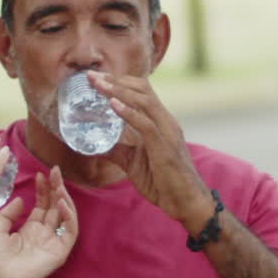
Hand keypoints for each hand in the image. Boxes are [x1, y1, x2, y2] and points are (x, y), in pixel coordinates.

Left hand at [0, 166, 78, 277]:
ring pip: (65, 215)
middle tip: (55, 171)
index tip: (40, 174)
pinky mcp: (60, 251)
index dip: (43, 189)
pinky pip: (70, 231)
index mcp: (31, 228)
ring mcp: (54, 241)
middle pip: (55, 206)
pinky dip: (68, 216)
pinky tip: (61, 203)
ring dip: (64, 198)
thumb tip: (21, 199)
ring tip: (59, 184)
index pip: (42, 204)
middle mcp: (44, 233)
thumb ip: (9, 213)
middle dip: (56, 188)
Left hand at [92, 71, 212, 231]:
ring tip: (98, 85)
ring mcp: (167, 132)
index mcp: (160, 121)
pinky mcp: (164, 147)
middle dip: (115, 80)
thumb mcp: (133, 162)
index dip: (118, 81)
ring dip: (118, 91)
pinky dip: (128, 112)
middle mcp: (166, 121)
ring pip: (144, 101)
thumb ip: (116, 150)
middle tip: (91, 76)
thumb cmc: (163, 182)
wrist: (186, 202)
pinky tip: (112, 105)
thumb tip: (93, 145)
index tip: (96, 77)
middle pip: (142, 89)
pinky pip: (146, 124)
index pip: (141, 91)